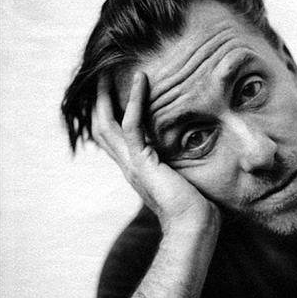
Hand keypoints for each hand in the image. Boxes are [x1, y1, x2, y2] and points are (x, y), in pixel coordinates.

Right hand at [92, 73, 218, 233]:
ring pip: (106, 124)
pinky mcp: (143, 162)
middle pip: (100, 128)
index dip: (110, 114)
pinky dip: (134, 100)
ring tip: (109, 71)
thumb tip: (198, 144)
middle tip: (101, 75)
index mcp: (137, 169)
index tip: (114, 90)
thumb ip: (181, 161)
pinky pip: (131, 125)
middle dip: (98, 101)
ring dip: (106, 95)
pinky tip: (142, 80)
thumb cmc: (197, 207)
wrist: (194, 226)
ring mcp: (133, 164)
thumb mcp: (185, 176)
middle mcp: (129, 165)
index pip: (113, 138)